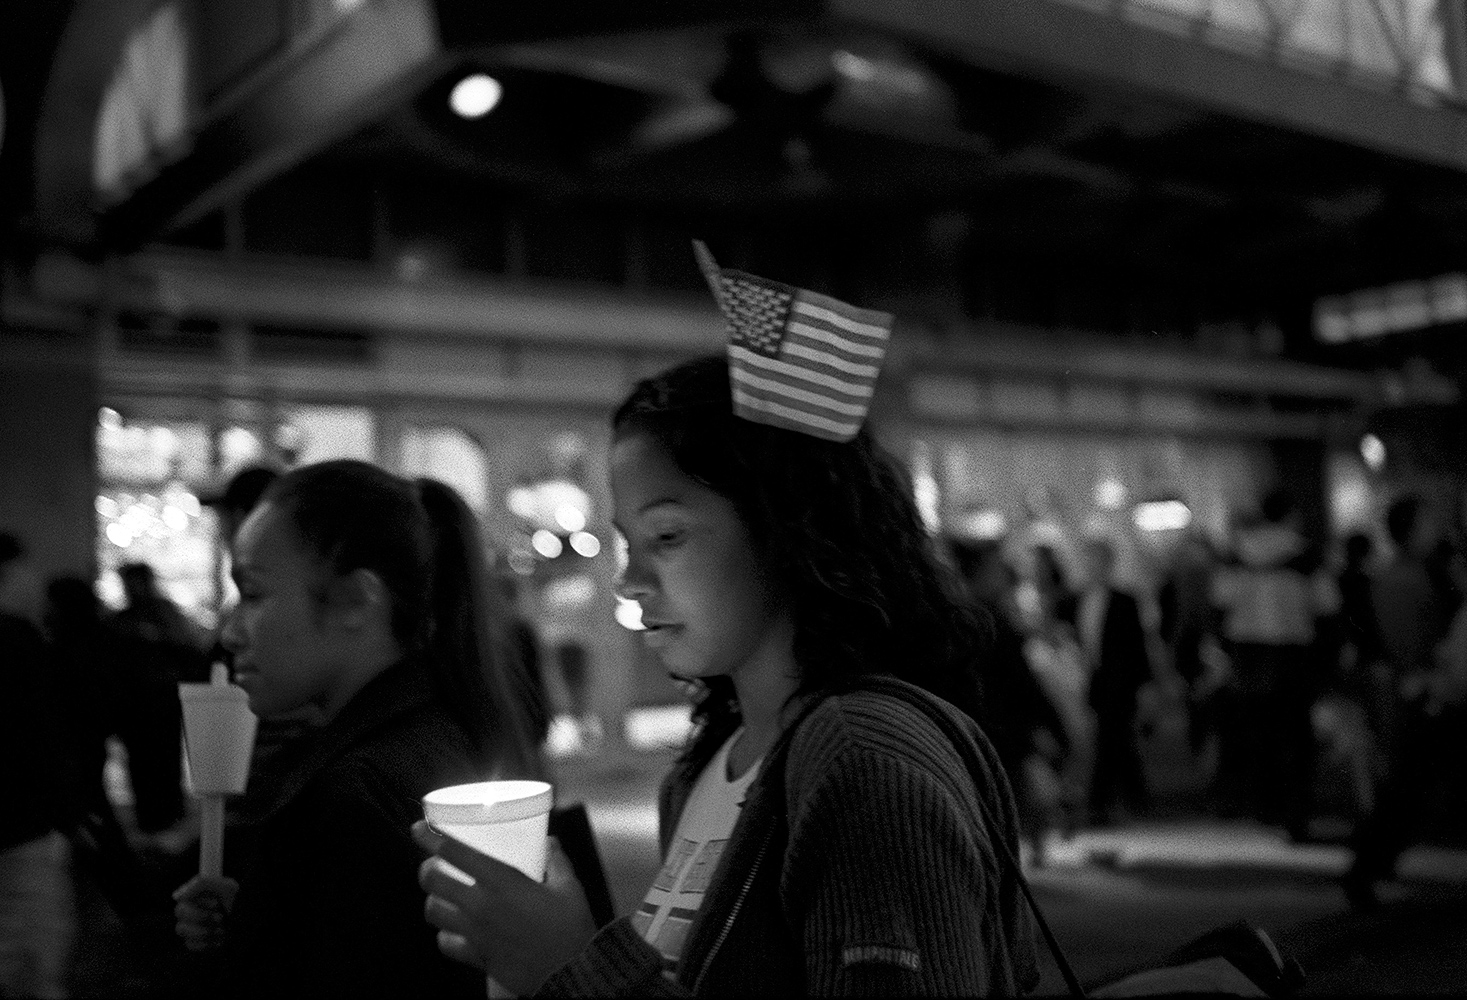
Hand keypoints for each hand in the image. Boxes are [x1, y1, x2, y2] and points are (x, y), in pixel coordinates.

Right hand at [173, 874, 239, 952]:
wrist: (250, 921)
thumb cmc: (238, 901)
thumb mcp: (226, 887)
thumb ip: (201, 884)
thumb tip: (177, 895)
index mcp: (196, 896)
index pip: (182, 898)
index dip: (199, 902)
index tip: (217, 903)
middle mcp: (190, 910)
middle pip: (179, 913)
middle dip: (202, 916)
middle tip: (220, 917)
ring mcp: (191, 928)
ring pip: (181, 930)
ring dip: (204, 930)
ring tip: (222, 928)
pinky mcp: (196, 942)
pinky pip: (191, 945)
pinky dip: (207, 942)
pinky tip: (220, 937)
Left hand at [413, 820, 597, 995]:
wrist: (571, 972)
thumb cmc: (571, 926)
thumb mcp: (569, 886)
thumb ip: (556, 860)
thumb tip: (550, 842)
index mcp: (502, 881)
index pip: (454, 852)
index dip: (430, 836)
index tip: (418, 827)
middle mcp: (480, 905)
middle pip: (432, 880)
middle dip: (426, 868)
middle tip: (433, 863)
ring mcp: (474, 933)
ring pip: (433, 911)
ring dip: (433, 899)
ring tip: (441, 894)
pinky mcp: (476, 956)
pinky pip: (446, 943)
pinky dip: (445, 934)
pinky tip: (453, 928)